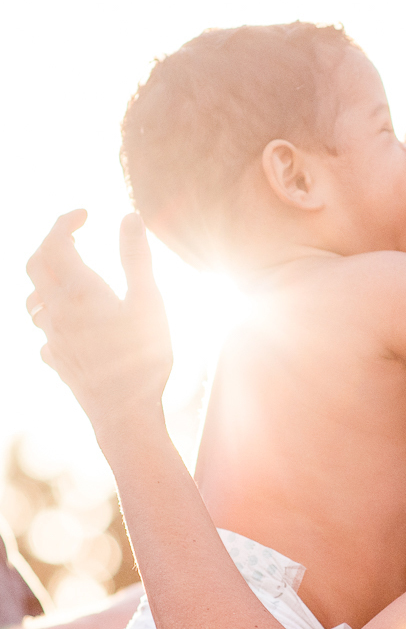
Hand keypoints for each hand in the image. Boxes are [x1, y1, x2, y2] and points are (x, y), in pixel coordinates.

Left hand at [26, 210, 172, 440]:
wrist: (124, 414)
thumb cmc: (142, 359)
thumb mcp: (148, 303)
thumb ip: (136, 259)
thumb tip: (129, 217)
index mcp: (79, 290)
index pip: (56, 241)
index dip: (66, 221)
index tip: (86, 214)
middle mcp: (57, 310)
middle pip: (36, 264)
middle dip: (51, 244)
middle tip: (75, 238)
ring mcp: (53, 338)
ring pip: (34, 299)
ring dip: (48, 281)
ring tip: (72, 279)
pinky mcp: (57, 361)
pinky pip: (44, 332)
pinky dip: (53, 317)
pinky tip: (71, 325)